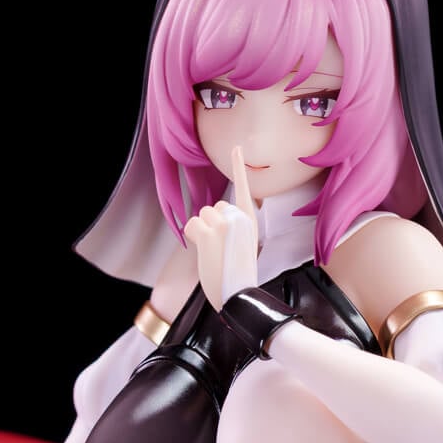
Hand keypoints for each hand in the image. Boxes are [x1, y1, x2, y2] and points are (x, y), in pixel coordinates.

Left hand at [183, 144, 261, 308]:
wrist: (239, 295)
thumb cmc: (238, 274)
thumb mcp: (244, 244)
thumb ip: (233, 227)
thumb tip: (211, 218)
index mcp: (251, 221)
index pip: (244, 189)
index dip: (239, 167)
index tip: (237, 147)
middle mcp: (241, 218)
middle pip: (214, 207)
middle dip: (211, 225)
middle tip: (221, 248)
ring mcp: (227, 223)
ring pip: (202, 215)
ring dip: (202, 233)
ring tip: (214, 252)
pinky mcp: (211, 232)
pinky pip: (191, 225)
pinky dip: (193, 238)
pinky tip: (205, 251)